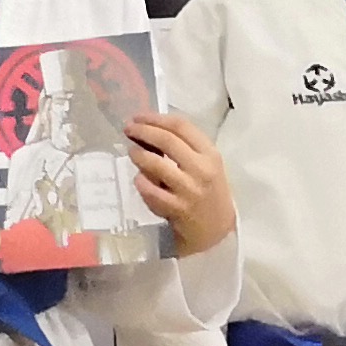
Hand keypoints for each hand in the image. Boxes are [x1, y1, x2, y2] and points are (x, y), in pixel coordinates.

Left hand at [123, 110, 231, 253]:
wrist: (216, 228)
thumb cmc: (207, 191)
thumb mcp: (205, 165)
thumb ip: (183, 148)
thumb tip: (149, 129)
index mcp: (210, 154)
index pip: (181, 126)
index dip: (156, 118)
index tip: (139, 117)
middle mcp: (201, 169)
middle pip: (167, 140)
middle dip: (143, 131)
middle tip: (129, 129)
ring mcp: (189, 190)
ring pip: (156, 165)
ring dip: (139, 155)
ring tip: (132, 152)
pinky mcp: (176, 209)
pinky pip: (151, 191)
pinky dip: (141, 182)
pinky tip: (139, 179)